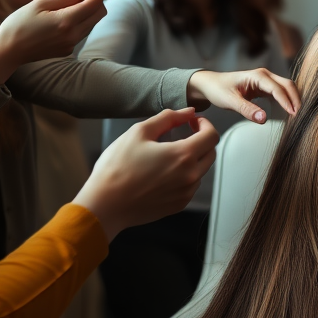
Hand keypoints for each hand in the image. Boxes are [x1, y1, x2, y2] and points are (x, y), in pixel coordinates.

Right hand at [0, 0, 107, 84]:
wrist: (8, 51)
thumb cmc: (19, 24)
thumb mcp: (39, 4)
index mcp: (66, 21)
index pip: (93, 5)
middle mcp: (73, 35)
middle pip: (98, 15)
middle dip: (97, 2)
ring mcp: (71, 45)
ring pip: (91, 24)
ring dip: (89, 12)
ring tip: (73, 4)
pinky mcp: (67, 50)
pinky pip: (81, 33)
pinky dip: (81, 22)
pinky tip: (66, 17)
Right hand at [74, 109, 218, 240]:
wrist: (105, 205)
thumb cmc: (118, 168)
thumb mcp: (139, 132)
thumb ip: (168, 118)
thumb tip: (188, 111)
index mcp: (184, 155)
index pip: (212, 135)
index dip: (205, 124)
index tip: (193, 121)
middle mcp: (191, 175)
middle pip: (211, 152)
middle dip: (202, 140)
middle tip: (185, 134)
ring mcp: (187, 192)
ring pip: (202, 170)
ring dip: (194, 158)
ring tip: (169, 154)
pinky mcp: (179, 205)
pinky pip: (191, 185)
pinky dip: (186, 175)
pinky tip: (165, 172)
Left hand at [186, 67, 299, 122]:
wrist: (210, 84)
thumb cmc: (218, 90)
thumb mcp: (230, 101)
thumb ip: (247, 110)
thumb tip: (264, 119)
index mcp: (258, 76)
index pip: (278, 89)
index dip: (287, 101)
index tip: (294, 114)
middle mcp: (265, 75)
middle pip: (287, 85)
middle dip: (295, 99)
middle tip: (300, 115)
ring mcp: (266, 80)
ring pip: (286, 87)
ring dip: (293, 99)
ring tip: (297, 114)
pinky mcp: (265, 87)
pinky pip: (280, 92)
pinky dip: (287, 100)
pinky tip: (289, 111)